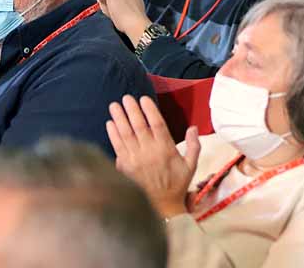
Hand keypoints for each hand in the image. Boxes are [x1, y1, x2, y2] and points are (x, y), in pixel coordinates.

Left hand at [108, 96, 200, 218]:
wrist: (161, 206)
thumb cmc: (177, 184)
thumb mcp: (191, 165)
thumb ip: (193, 145)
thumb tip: (193, 127)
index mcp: (166, 149)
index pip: (157, 124)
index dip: (150, 110)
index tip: (144, 99)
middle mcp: (149, 152)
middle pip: (138, 126)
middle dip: (131, 110)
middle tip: (126, 98)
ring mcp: (135, 160)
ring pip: (125, 135)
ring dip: (119, 118)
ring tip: (114, 106)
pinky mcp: (125, 167)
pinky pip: (117, 147)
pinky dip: (113, 134)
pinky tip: (110, 124)